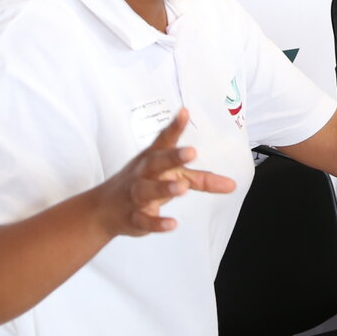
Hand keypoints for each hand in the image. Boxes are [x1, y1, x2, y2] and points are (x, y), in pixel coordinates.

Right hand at [88, 109, 236, 236]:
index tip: (185, 112)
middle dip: (172, 157)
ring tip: (182, 187)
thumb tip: (232, 184)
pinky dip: (157, 223)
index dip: (175, 127)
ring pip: (147, 190)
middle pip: (156, 162)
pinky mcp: (133, 217)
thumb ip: (202, 179)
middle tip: (191, 152)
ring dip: (164, 188)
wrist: (104, 209)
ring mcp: (135, 195)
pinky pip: (144, 220)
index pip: (164, 140)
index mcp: (153, 158)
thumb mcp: (171, 176)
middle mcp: (143, 173)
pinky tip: (172, 223)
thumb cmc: (143, 184)